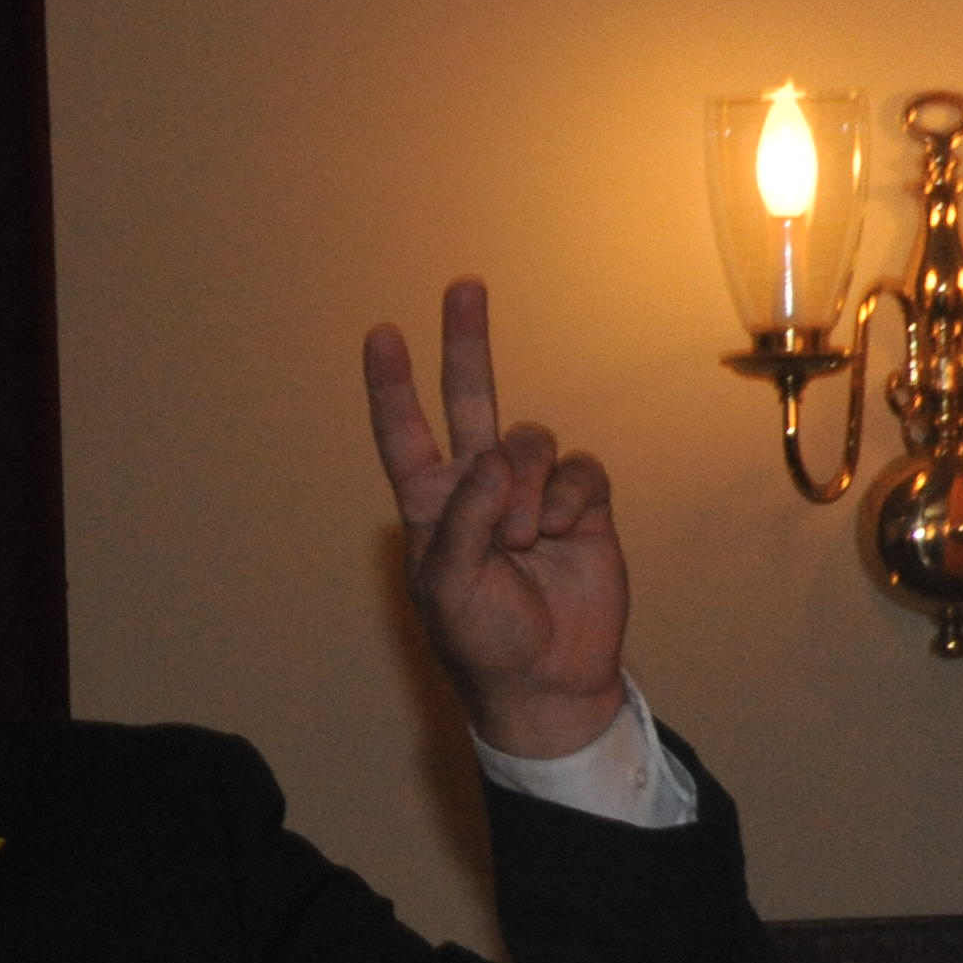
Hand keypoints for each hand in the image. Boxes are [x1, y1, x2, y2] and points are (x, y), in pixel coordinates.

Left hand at [362, 278, 629, 758]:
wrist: (548, 676)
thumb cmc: (483, 639)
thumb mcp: (449, 588)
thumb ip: (464, 521)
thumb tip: (492, 459)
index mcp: (430, 505)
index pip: (404, 434)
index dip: (392, 386)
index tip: (380, 334)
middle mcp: (478, 487)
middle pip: (470, 399)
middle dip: (466, 343)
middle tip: (464, 286)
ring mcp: (532, 491)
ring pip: (531, 441)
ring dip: (528, 490)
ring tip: (524, 541)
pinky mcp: (582, 503)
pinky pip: (579, 470)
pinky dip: (570, 500)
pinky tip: (562, 535)